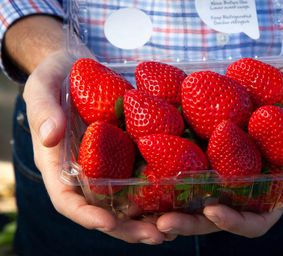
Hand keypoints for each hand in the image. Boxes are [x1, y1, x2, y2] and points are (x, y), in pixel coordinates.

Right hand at [23, 50, 166, 244]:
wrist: (76, 69)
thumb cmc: (54, 78)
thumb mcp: (43, 88)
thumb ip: (43, 110)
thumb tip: (49, 137)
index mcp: (59, 165)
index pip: (67, 200)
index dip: (86, 215)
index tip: (108, 222)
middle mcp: (85, 172)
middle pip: (103, 210)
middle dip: (127, 228)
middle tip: (156, 236)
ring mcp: (107, 165)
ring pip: (125, 202)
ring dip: (147, 219)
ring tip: (173, 228)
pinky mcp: (126, 154)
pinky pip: (139, 177)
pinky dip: (156, 193)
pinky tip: (179, 200)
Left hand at [156, 64, 282, 238]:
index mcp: (269, 197)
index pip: (252, 222)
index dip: (233, 223)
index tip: (214, 211)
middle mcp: (240, 191)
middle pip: (212, 216)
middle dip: (188, 221)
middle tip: (163, 222)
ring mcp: (220, 173)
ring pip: (191, 196)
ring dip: (167, 203)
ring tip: (142, 203)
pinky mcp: (204, 152)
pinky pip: (183, 164)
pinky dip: (164, 168)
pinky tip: (144, 162)